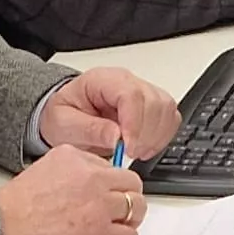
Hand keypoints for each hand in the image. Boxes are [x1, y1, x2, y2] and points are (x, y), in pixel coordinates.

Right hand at [0, 145, 145, 234]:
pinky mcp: (101, 234)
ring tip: (116, 231)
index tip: (106, 196)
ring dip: (129, 221)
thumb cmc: (13, 211)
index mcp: (74, 157)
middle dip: (127, 198)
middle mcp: (91, 177)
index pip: (110, 166)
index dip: (110, 185)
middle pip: (131, 183)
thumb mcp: (43, 172)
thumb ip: (71, 175)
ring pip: (136, 207)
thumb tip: (90, 189)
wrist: (1, 234)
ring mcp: (98, 205)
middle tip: (119, 214)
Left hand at [39, 67, 179, 162]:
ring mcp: (141, 92)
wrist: (66, 118)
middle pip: (154, 100)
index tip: (128, 147)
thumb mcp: (65, 125)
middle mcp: (126, 82)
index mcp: (103, 80)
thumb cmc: (63, 116)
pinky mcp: (150, 107)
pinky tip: (145, 147)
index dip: (134, 122)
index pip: (131, 94)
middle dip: (146, 133)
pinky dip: (162, 136)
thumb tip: (117, 137)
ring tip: (137, 152)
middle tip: (131, 154)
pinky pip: (170, 117)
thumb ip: (90, 129)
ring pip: (166, 107)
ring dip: (156, 135)